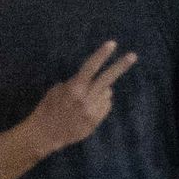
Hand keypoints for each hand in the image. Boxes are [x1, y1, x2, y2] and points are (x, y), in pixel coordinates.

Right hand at [19, 42, 136, 156]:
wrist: (45, 134)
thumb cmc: (47, 108)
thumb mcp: (56, 90)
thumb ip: (74, 83)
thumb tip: (91, 80)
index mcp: (74, 88)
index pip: (90, 67)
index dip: (101, 55)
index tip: (112, 44)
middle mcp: (86, 99)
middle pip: (107, 79)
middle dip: (120, 66)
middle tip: (133, 56)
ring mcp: (93, 111)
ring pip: (107, 93)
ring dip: (101, 91)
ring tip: (86, 98)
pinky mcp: (96, 121)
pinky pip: (105, 106)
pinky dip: (100, 103)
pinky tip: (87, 108)